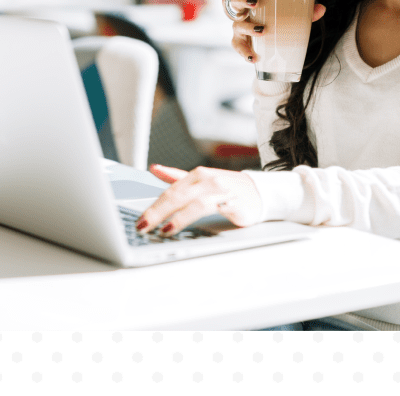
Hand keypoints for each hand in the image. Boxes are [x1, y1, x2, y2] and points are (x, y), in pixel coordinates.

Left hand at [135, 164, 264, 235]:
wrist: (260, 192)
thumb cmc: (228, 188)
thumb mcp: (201, 180)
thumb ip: (177, 176)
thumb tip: (154, 169)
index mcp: (197, 175)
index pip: (170, 191)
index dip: (153, 206)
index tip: (139, 220)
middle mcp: (207, 180)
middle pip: (176, 195)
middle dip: (157, 212)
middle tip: (142, 227)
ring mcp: (220, 190)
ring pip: (192, 201)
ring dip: (175, 217)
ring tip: (162, 230)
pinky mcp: (232, 202)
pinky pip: (210, 209)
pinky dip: (195, 217)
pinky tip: (187, 226)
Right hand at [226, 0, 325, 63]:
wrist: (271, 42)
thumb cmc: (279, 20)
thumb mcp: (291, 14)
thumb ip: (306, 10)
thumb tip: (321, 8)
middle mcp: (242, 10)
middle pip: (234, 0)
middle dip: (242, 0)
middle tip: (256, 3)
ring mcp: (239, 26)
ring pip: (236, 24)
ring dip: (248, 27)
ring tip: (262, 30)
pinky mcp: (240, 41)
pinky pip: (238, 46)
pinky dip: (245, 52)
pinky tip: (254, 58)